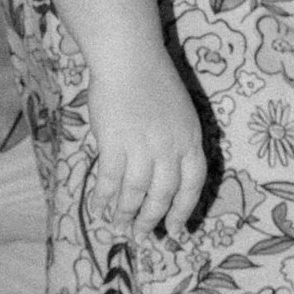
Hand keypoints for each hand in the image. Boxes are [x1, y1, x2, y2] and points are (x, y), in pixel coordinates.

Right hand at [86, 46, 206, 238]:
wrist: (130, 58)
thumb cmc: (154, 79)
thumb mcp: (181, 111)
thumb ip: (177, 141)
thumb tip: (167, 175)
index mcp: (190, 138)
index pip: (193, 184)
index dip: (184, 210)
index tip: (177, 229)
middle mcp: (170, 146)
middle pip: (163, 195)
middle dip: (153, 220)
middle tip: (143, 236)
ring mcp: (142, 146)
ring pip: (136, 193)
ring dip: (126, 214)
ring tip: (119, 227)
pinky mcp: (114, 143)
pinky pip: (110, 180)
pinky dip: (104, 197)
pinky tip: (99, 207)